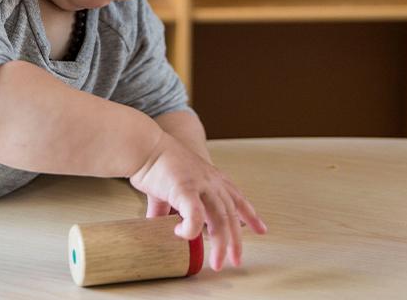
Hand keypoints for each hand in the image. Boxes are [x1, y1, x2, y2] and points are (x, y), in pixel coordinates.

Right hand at [129, 133, 267, 270]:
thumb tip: (156, 224)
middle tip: (236, 259)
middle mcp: (212, 181)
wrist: (145, 143)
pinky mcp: (185, 189)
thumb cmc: (156, 162)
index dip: (250, 216)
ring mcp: (201, 185)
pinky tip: (184, 235)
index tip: (261, 230)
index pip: (238, 198)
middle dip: (236, 240)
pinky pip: (196, 215)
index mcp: (212, 178)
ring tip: (217, 262)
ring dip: (221, 244)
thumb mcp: (171, 186)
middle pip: (231, 215)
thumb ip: (168, 206)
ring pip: (219, 219)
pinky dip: (193, 229)